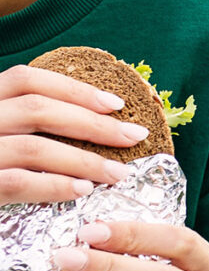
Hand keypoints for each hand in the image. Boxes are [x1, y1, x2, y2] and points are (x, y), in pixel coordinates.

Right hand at [0, 64, 149, 202]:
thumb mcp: (0, 130)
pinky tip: (81, 191)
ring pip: (33, 147)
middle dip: (93, 123)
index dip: (73, 88)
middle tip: (134, 136)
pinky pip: (16, 183)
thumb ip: (24, 121)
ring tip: (117, 173)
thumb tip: (94, 118)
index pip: (26, 79)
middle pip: (38, 109)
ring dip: (83, 160)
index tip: (116, 104)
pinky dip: (53, 185)